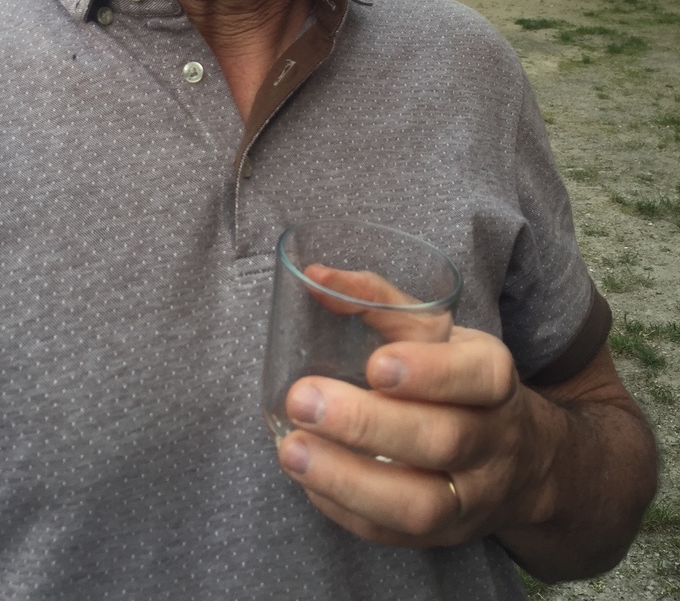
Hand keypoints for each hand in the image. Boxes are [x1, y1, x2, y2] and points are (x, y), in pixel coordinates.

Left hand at [276, 327, 547, 549]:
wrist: (523, 460)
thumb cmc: (457, 379)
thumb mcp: (435, 332)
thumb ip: (377, 301)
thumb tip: (315, 278)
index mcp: (493, 378)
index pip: (479, 377)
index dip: (430, 373)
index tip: (376, 364)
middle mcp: (492, 440)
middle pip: (442, 441)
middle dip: (368, 424)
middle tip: (304, 400)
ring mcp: (472, 497)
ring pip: (420, 503)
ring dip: (348, 479)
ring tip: (292, 449)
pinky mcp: (446, 536)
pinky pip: (394, 535)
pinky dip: (346, 509)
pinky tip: (308, 480)